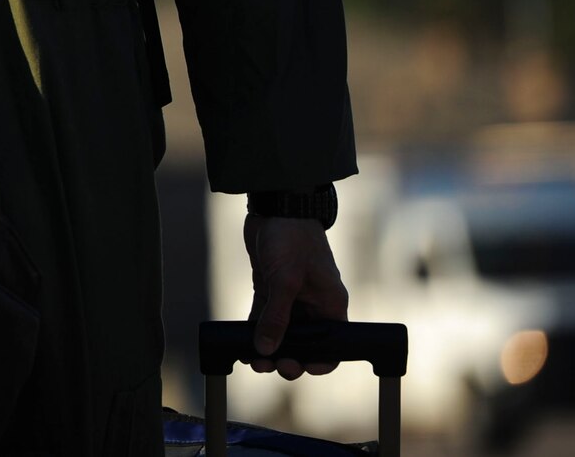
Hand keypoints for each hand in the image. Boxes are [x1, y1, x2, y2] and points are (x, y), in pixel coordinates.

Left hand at [243, 214, 349, 379]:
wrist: (275, 206)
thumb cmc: (292, 238)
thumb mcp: (285, 279)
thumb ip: (277, 316)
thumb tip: (266, 349)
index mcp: (330, 304)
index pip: (332, 344)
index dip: (319, 361)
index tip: (299, 368)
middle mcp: (313, 304)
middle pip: (304, 342)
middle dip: (288, 357)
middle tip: (270, 366)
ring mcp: (291, 297)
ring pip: (282, 333)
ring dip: (268, 347)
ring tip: (253, 361)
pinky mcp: (271, 289)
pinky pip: (264, 317)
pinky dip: (255, 331)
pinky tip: (242, 344)